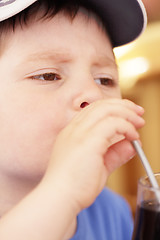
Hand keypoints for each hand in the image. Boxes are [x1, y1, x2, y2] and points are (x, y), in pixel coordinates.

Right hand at [45, 98, 144, 212]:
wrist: (59, 198)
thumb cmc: (75, 186)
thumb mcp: (99, 166)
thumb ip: (114, 154)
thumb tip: (131, 146)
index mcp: (72, 132)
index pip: (93, 110)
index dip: (113, 107)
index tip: (129, 113)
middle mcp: (74, 128)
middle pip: (101, 105)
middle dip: (123, 106)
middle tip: (139, 112)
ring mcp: (79, 133)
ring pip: (106, 110)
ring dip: (127, 113)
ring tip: (139, 122)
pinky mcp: (87, 141)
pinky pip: (112, 124)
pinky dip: (126, 127)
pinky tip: (133, 136)